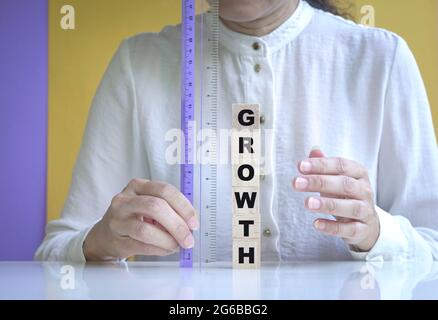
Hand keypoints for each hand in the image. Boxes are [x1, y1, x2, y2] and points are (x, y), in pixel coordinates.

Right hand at [83, 179, 198, 260]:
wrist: (105, 234)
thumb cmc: (133, 217)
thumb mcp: (148, 204)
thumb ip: (169, 208)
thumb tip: (191, 224)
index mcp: (137, 186)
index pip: (165, 190)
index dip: (183, 206)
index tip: (194, 222)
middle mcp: (124, 199)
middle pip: (156, 207)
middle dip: (177, 225)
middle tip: (188, 239)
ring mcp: (117, 219)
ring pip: (146, 229)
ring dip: (167, 240)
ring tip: (177, 246)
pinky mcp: (115, 239)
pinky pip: (141, 245)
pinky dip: (158, 249)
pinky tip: (166, 249)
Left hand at [292, 148, 379, 251]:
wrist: (366, 222)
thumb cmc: (346, 195)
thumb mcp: (337, 177)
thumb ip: (324, 165)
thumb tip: (314, 150)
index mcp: (358, 173)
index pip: (341, 165)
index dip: (321, 165)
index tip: (301, 166)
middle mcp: (364, 190)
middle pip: (344, 184)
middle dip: (320, 182)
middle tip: (297, 183)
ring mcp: (365, 211)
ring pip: (350, 207)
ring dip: (327, 204)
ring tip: (307, 203)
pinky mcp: (362, 229)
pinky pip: (349, 229)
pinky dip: (332, 227)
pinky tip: (317, 223)